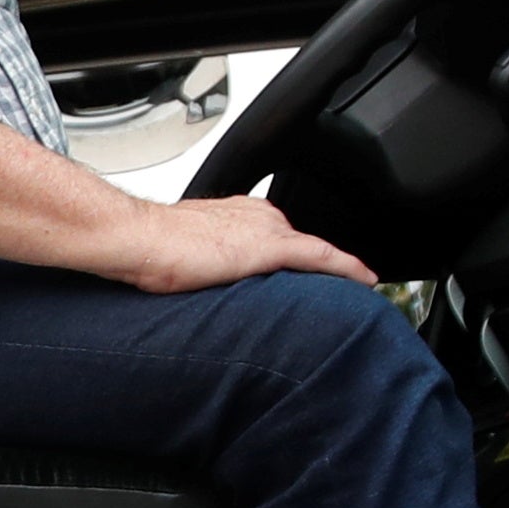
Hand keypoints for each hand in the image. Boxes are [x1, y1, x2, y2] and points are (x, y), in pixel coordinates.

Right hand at [125, 195, 381, 297]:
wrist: (141, 240)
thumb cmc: (149, 249)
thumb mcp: (181, 256)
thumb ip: (201, 264)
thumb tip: (197, 286)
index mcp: (237, 215)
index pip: (278, 236)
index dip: (296, 258)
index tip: (308, 273)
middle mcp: (257, 216)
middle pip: (301, 246)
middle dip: (318, 269)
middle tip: (337, 292)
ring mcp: (266, 229)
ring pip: (316, 252)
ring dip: (336, 271)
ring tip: (356, 290)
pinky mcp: (272, 247)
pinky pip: (323, 257)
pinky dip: (348, 268)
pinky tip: (367, 281)